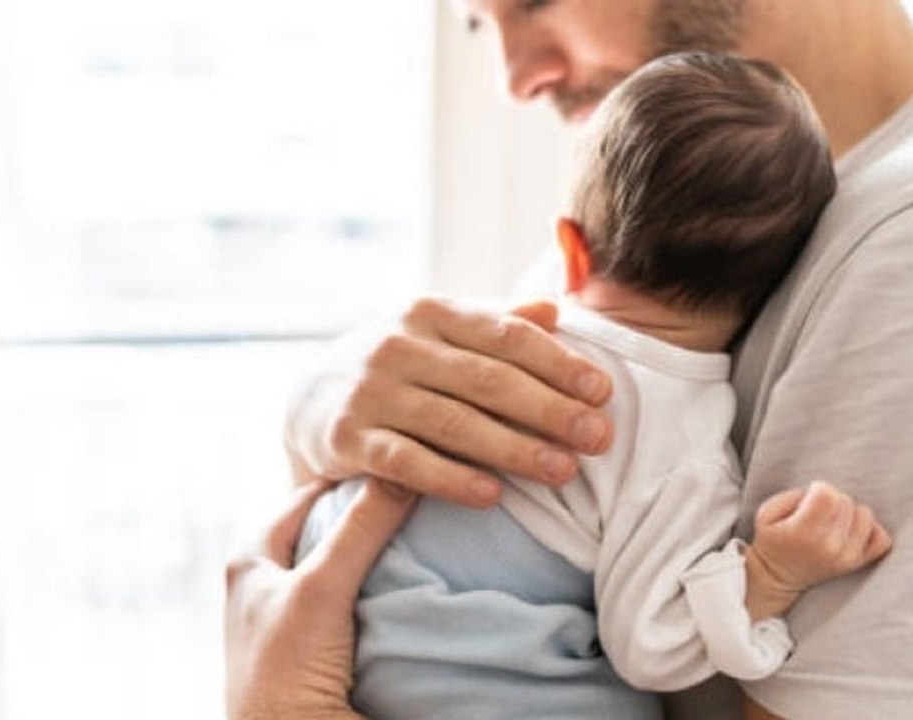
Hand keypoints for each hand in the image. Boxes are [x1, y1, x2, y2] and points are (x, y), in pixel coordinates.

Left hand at [224, 479, 417, 719]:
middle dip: (369, 514)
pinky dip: (383, 590)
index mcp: (250, 557)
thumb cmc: (286, 670)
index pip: (309, 495)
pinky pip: (358, 602)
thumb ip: (358, 531)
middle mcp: (267, 582)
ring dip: (379, 554)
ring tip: (423, 534)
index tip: (400, 461)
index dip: (351, 477)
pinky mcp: (319, 647)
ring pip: (345, 566)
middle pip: (328, 529)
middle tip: (417, 496)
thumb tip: (402, 474)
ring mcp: (295, 616)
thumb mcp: (320, 589)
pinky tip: (413, 584)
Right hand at [285, 297, 613, 507]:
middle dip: (549, 409)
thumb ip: (496, 323)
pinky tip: (491, 495)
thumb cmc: (400, 369)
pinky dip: (450, 479)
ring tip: (562, 472)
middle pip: (487, 379)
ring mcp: (369, 392)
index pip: (506, 335)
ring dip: (513, 449)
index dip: (558, 363)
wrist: (310, 400)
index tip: (602, 391)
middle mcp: (397, 345)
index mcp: (431, 313)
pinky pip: (405, 461)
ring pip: (453, 423)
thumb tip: (555, 308)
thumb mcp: (440, 335)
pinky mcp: (345, 438)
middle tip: (598, 438)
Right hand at [743, 481, 892, 618]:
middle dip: (832, 500)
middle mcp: (829, 546)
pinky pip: (882, 539)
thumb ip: (792, 496)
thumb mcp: (766, 513)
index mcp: (804, 532)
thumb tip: (820, 494)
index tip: (809, 498)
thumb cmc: (772, 540)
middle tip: (817, 512)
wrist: (777, 577)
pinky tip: (852, 530)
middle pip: (845, 502)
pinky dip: (870, 530)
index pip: (828, 494)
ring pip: (865, 515)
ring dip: (850, 513)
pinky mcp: (858, 563)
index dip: (818, 489)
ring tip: (833, 520)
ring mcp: (847, 557)